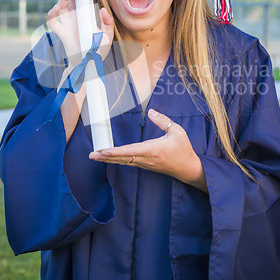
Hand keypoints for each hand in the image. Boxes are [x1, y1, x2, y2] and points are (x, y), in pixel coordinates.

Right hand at [47, 0, 113, 65]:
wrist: (90, 64)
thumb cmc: (98, 50)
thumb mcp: (107, 35)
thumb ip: (107, 22)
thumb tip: (102, 9)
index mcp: (84, 14)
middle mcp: (73, 16)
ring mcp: (66, 23)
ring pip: (60, 4)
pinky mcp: (61, 32)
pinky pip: (52, 20)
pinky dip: (52, 13)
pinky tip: (58, 8)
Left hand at [89, 108, 206, 191]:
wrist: (188, 168)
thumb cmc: (183, 149)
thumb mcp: (177, 131)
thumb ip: (162, 121)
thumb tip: (151, 111)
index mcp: (152, 149)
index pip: (131, 151)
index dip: (116, 151)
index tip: (104, 151)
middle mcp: (146, 158)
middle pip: (122, 158)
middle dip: (106, 157)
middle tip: (91, 155)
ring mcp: (145, 163)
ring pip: (123, 161)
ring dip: (108, 159)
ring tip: (95, 156)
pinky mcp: (146, 165)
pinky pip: (128, 162)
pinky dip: (116, 160)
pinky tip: (109, 158)